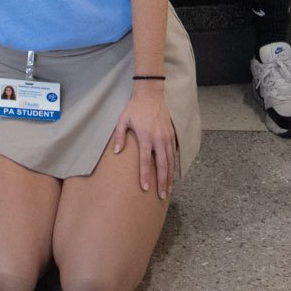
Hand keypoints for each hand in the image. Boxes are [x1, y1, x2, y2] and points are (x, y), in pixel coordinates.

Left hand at [111, 82, 176, 200]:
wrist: (151, 94)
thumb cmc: (135, 108)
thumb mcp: (123, 120)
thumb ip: (119, 136)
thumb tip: (116, 152)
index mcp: (146, 136)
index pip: (145, 161)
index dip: (145, 176)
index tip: (146, 189)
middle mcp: (159, 139)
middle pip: (162, 165)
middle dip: (162, 182)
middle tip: (162, 196)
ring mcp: (167, 137)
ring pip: (171, 162)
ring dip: (169, 177)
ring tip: (168, 190)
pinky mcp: (172, 135)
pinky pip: (174, 154)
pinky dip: (174, 166)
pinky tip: (172, 175)